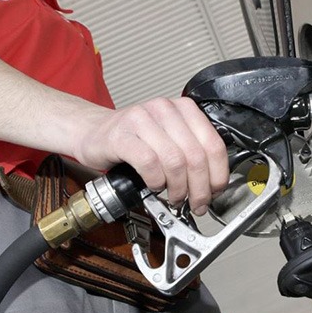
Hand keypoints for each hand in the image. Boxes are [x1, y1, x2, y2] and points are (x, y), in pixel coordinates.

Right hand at [73, 97, 228, 215]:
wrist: (93, 133)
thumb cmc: (133, 141)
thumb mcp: (169, 142)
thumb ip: (192, 156)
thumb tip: (213, 185)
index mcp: (183, 109)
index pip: (214, 144)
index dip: (218, 175)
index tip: (214, 192)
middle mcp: (164, 109)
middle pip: (196, 156)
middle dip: (199, 188)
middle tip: (195, 203)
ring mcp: (142, 119)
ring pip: (175, 161)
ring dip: (178, 188)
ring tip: (174, 197)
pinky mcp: (121, 135)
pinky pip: (149, 162)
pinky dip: (156, 181)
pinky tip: (154, 186)